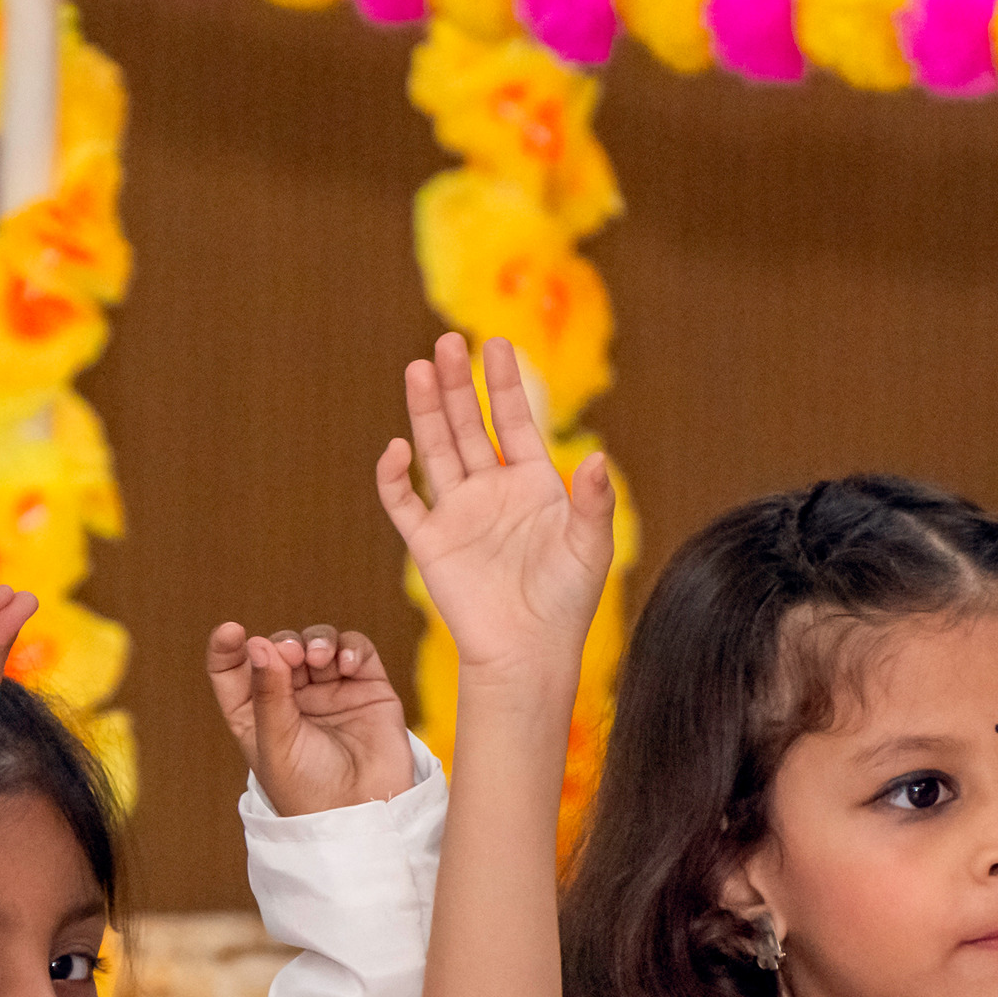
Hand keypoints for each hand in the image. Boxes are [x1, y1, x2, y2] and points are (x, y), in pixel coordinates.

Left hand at [204, 622, 414, 816]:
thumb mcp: (277, 743)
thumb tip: (257, 644)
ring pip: (317, 643)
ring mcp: (330, 691)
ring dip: (316, 640)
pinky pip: (356, 650)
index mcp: (256, 715)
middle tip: (292, 654)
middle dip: (284, 644)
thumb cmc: (310, 790)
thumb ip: (268, 693)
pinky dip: (350, 647)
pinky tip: (346, 665)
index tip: (231, 633)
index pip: (232, 672)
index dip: (227, 648)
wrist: (364, 813)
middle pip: (279, 649)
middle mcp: (292, 699)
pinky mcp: (367, 687)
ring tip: (320, 658)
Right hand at [374, 335, 615, 724]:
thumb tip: (601, 456)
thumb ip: (595, 500)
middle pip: (467, 425)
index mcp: (532, 485)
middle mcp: (491, 491)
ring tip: (417, 369)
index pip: (512, 421)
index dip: (503, 384)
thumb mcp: (591, 546)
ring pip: (435, 450)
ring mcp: (457, 514)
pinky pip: (404, 502)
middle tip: (447, 343)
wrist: (528, 653)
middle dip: (456, 385)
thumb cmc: (567, 603)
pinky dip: (396, 476)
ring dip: (425, 411)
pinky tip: (398, 447)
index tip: (496, 345)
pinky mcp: (429, 543)